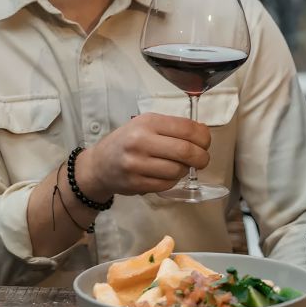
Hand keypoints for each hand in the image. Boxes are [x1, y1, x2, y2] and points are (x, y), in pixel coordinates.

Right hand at [77, 113, 210, 197]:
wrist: (99, 164)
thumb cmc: (128, 141)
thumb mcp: (146, 124)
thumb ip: (173, 127)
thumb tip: (203, 134)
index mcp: (148, 122)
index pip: (186, 128)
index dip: (204, 137)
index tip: (206, 142)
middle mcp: (141, 141)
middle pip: (185, 151)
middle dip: (201, 157)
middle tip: (203, 159)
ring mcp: (137, 164)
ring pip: (178, 170)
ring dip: (186, 170)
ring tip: (181, 166)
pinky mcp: (136, 184)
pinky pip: (167, 184)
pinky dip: (173, 180)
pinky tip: (168, 174)